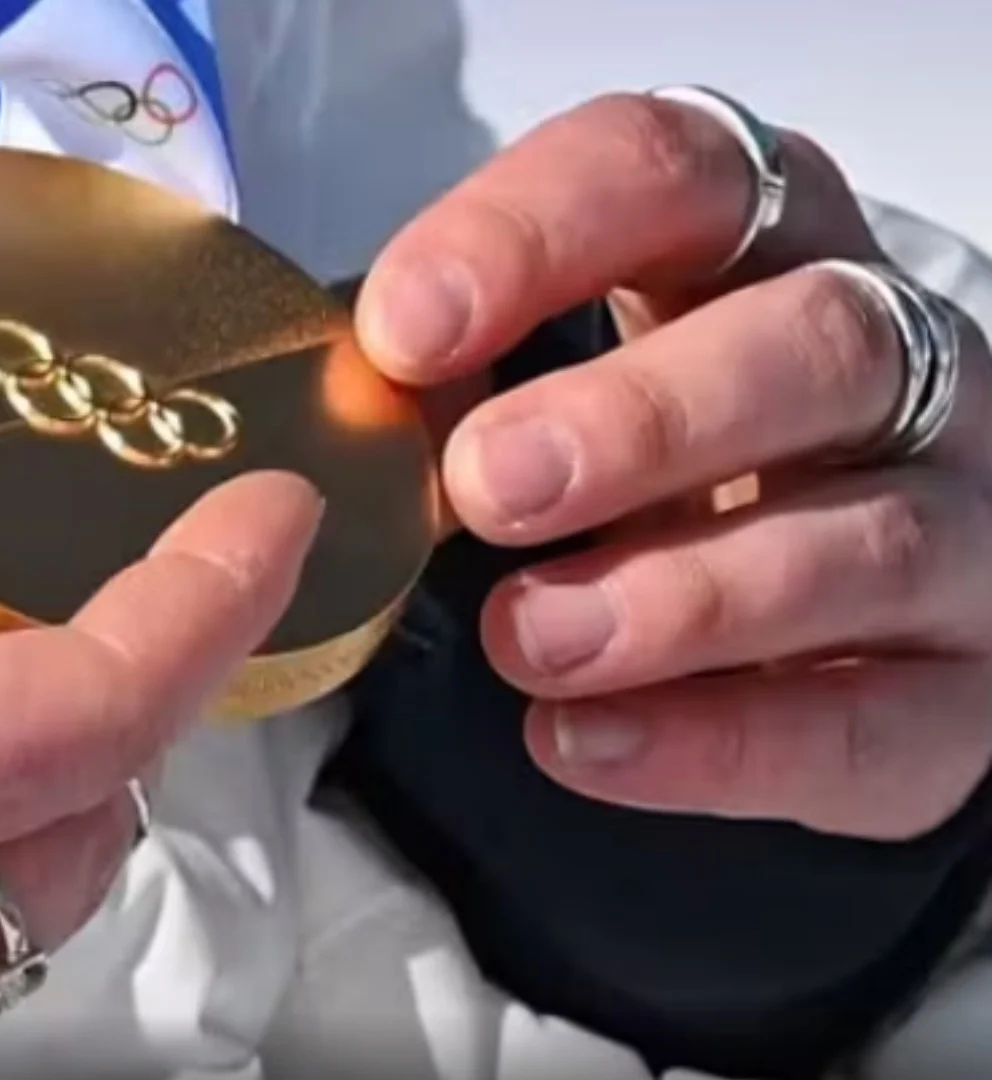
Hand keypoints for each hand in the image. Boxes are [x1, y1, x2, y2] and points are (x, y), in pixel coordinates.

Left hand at [356, 92, 991, 840]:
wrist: (788, 627)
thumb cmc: (637, 465)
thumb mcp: (544, 382)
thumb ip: (461, 381)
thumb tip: (360, 416)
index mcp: (761, 241)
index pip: (674, 174)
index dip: (534, 235)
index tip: (403, 330)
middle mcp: (893, 360)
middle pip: (814, 345)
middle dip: (644, 417)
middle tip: (493, 485)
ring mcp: (956, 521)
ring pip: (867, 539)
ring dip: (682, 594)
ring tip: (525, 638)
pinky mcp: (960, 690)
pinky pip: (868, 721)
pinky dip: (720, 739)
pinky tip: (582, 742)